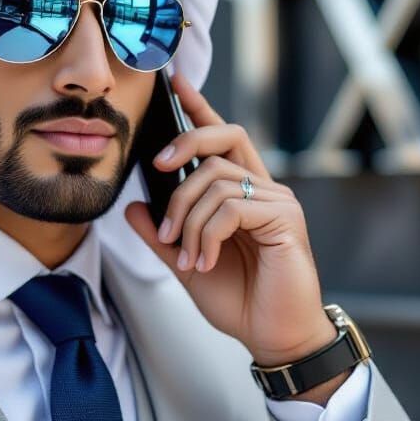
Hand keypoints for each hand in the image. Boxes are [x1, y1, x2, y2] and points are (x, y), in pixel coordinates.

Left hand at [124, 71, 336, 369]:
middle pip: (224, 137)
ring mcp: (278, 201)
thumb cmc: (241, 301)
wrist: (274, 338)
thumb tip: (133, 207)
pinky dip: (206, 234)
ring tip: (184, 256)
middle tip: (158, 168)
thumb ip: (162, 236)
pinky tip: (203, 261)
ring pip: (217, 178)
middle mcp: (264, 189)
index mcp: (243, 194)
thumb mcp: (187, 265)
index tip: (174, 83)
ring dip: (187, 217)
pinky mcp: (286, 218)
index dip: (199, 108)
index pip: (221, 140)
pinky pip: (232, 205)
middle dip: (184, 144)